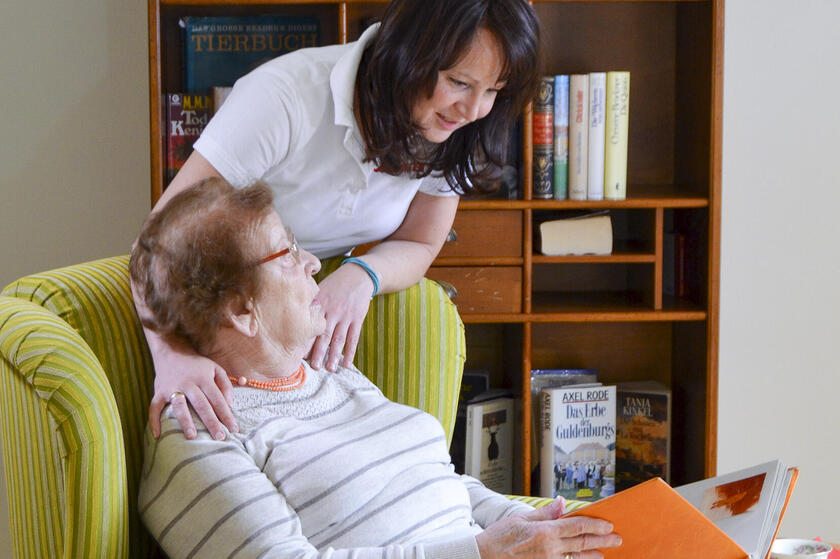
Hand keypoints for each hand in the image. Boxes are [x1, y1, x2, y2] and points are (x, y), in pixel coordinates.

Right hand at [148, 343, 236, 439]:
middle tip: (220, 438)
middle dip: (211, 422)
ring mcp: (172, 388)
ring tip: (192, 437)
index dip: (226, 414)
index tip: (234, 429)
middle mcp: (188, 383)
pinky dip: (154, 420)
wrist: (171, 351)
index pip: (218, 399)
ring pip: (179, 406)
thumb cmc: (197, 365)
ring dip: (186, 421)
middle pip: (201, 404)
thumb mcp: (215, 369)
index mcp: (204, 378)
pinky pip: (154, 407)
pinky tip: (157, 435)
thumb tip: (230, 405)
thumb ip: (226, 386)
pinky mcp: (158, 392)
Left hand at [307, 262, 374, 370]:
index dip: (306, 340)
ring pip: (339, 339)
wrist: (359, 275)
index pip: (311, 325)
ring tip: (329, 369)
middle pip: (324, 334)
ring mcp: (346, 315)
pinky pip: (354, 338)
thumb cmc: (336, 283)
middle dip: (318, 352)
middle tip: (313, 367)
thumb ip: (310, 303)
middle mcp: (333, 310)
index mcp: (321, 303)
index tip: (298, 354)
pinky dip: (350, 352)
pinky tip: (346, 364)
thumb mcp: (321, 288)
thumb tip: (294, 316)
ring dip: (334, 355)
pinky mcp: (358, 318)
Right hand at [476, 498, 620, 558]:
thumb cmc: (499, 537)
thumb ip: (545, 513)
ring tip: (603, 553)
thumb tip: (562, 503)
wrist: (484, 557)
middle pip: (582, 544)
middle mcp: (550, 549)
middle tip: (617, 538)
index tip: (608, 524)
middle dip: (602, 540)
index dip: (596, 525)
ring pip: (577, 558)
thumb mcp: (521, 518)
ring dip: (593, 555)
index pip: (578, 527)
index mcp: (545, 532)